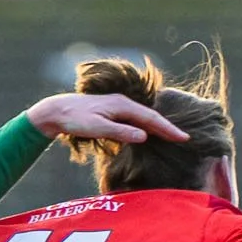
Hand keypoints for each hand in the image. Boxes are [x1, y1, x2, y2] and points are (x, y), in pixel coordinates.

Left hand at [27, 92, 187, 146]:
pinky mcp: (112, 112)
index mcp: (122, 106)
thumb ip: (120, 132)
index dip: (168, 129)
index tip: (183, 138)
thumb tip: (144, 136)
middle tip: (184, 139)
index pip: (151, 119)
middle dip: (168, 127)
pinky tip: (149, 133)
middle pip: (150, 116)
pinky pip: (135, 119)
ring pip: (143, 117)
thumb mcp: (97, 128)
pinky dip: (146, 126)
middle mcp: (123, 103)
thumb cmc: (75, 120)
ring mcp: (118, 106)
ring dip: (158, 126)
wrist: (57, 110)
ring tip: (172, 136)